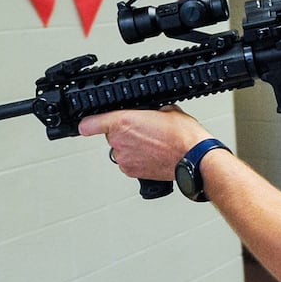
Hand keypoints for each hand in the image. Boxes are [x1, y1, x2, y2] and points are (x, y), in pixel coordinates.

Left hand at [79, 106, 209, 182]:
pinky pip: (127, 162)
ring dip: (130, 146)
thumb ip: (147, 110)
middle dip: (123, 132)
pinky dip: (136, 159)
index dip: (88, 123)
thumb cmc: (183, 136)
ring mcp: (124, 159)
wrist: (194, 159)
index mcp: (122, 122)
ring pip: (119, 149)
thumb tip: (146, 113)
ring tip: (152, 144)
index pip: (90, 123)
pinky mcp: (131, 172)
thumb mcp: (165, 109)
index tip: (86, 124)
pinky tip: (152, 155)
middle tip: (143, 130)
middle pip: (110, 134)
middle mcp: (119, 141)